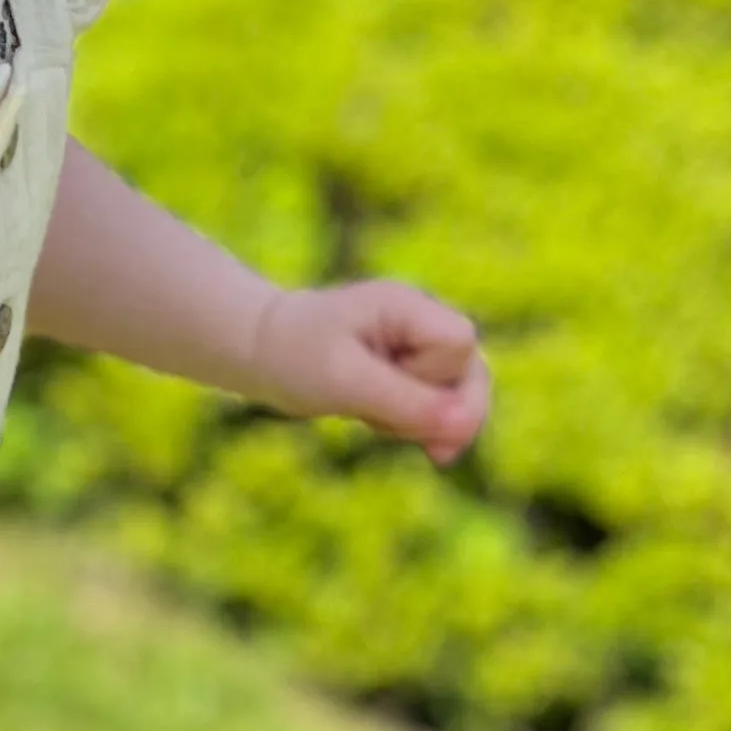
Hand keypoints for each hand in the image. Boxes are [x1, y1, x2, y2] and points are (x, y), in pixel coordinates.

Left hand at [243, 279, 490, 466]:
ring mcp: (421, 347)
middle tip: (374, 414)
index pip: (461, 343)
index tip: (383, 380)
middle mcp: (423, 321)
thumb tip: (466, 425)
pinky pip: (437, 410)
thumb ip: (407, 403)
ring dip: (417, 422)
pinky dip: (409, 425)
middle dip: (432, 411)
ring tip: (365, 412)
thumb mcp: (345, 383)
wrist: (258, 352)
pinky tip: (373, 420)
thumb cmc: (292, 356)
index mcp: (407, 305)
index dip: (432, 375)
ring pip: (457, 399)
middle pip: (472, 374)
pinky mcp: (413, 372)